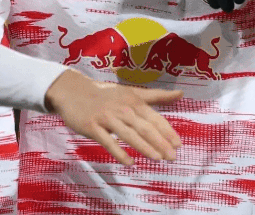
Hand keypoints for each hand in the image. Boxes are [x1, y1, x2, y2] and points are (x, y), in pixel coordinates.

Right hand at [46, 69, 182, 165]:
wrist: (73, 92)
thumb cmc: (106, 95)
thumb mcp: (131, 92)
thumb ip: (156, 96)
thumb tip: (181, 93)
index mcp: (133, 101)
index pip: (154, 118)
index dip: (167, 131)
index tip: (178, 144)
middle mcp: (122, 109)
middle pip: (144, 127)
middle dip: (160, 142)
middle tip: (173, 156)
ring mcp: (107, 118)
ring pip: (129, 135)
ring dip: (144, 147)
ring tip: (158, 159)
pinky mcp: (92, 127)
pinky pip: (108, 142)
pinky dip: (119, 152)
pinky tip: (130, 163)